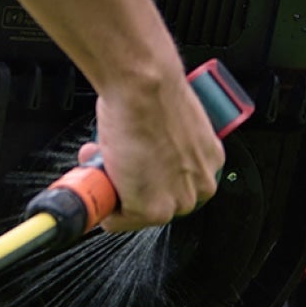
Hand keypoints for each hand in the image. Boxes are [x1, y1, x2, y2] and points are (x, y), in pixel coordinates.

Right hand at [79, 69, 223, 232]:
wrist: (143, 85)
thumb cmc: (154, 92)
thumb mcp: (170, 123)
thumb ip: (162, 143)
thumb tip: (140, 148)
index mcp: (207, 160)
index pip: (177, 184)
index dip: (148, 176)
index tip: (134, 169)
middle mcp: (200, 183)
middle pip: (159, 201)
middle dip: (131, 187)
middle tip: (114, 166)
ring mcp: (176, 200)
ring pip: (138, 212)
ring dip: (116, 195)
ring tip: (104, 169)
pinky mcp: (151, 209)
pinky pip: (119, 221)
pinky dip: (103, 208)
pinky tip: (98, 184)